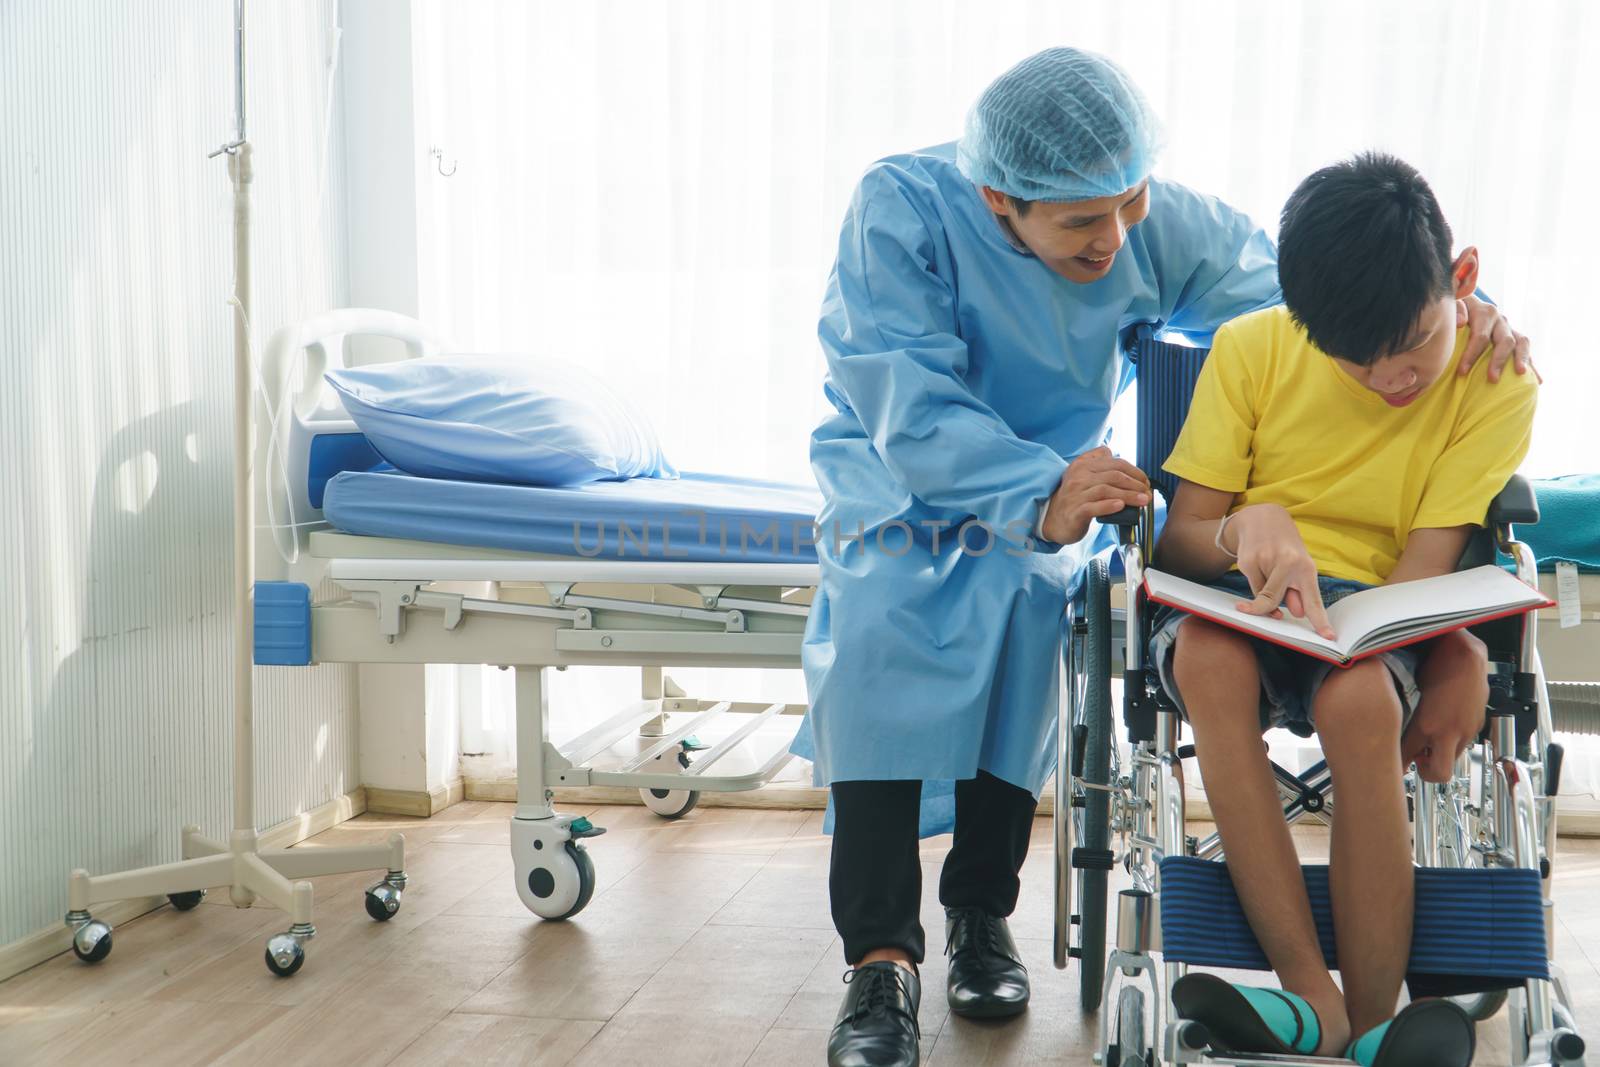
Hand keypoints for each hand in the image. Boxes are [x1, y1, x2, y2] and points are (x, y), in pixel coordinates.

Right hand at [1040, 447, 1150, 544]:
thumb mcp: (1081, 474)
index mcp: (1082, 465)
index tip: (1145, 482)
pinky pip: (1094, 507)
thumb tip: (1110, 452)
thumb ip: (1095, 461)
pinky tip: (1121, 506)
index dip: (1135, 472)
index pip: (1115, 463)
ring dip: (1129, 495)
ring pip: (1106, 490)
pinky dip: (1109, 506)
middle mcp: (1078, 477)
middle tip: (1147, 493)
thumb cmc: (1074, 498)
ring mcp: (1075, 495)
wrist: (1053, 519)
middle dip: (1135, 484)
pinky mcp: (1075, 512)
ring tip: (1143, 501)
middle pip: (1113, 476)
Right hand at [1223, 504, 1334, 638]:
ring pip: (1261, 595)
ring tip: (1269, 570)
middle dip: (1270, 611)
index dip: (1320, 621)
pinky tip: (1259, 565)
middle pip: (1273, 602)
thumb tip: (1297, 613)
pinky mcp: (1247, 561)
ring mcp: (1265, 561)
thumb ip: (1298, 590)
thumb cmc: (1285, 547)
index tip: (1329, 637)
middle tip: (1277, 617)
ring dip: (1265, 592)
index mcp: (1305, 567)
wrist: (1262, 518)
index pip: (1312, 601)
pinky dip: (1256, 583)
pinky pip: (1251, 586)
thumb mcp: (1298, 566)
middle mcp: (1287, 564)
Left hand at [1402, 630, 1489, 782]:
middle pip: (1439, 773)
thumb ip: (1400, 709)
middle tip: (1415, 760)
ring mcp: (1466, 731)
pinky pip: (1463, 741)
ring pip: (1453, 758)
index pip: (1406, 758)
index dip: (1396, 766)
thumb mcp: (1408, 689)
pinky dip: (1452, 739)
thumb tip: (1386, 720)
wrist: (1466, 653)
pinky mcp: (1477, 724)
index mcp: (1427, 725)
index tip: (1388, 769)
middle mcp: (1448, 733)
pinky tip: (1443, 723)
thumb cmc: (1435, 664)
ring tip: (1427, 737)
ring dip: (1440, 753)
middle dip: (1427, 773)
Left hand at [1456, 295, 1538, 383]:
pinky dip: (1532, 365)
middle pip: (1505, 340)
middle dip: (1499, 360)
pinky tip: (1538, 380)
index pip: (1480, 336)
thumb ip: (1454, 310)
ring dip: (1522, 359)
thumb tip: (1461, 322)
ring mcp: (1509, 329)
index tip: (1462, 372)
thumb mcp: (1450, 306)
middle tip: (1493, 379)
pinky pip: (1526, 351)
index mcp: (1484, 313)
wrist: (1465, 304)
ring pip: (1521, 343)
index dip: (1471, 354)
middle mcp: (1500, 320)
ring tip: (1521, 374)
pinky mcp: (1515, 337)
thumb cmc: (1453, 310)